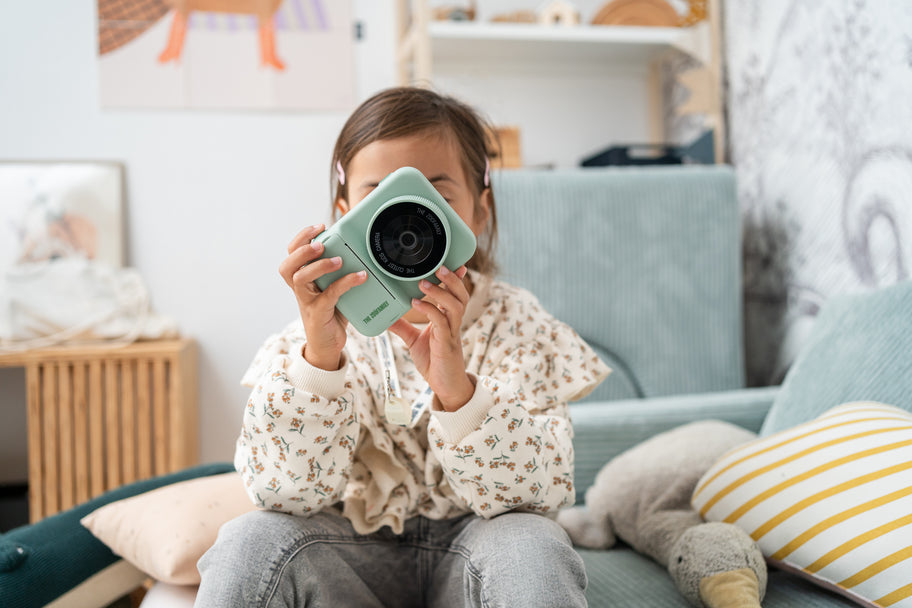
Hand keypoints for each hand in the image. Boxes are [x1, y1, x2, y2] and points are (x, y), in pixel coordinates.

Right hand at [278, 224, 366, 370]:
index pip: (291, 253)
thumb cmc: (332, 313)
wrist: (328, 344)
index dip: (301, 238)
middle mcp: (300, 290)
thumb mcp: (333, 287)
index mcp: (302, 280)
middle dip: (302, 250)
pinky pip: (328, 295)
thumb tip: (359, 248)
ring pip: (300, 279)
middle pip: (287, 265)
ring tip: (338, 260)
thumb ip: (338, 271)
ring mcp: (307, 302)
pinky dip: (344, 283)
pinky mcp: (318, 314)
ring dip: (318, 265)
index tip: (319, 227)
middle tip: (321, 243)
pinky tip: (360, 277)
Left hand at [389, 265, 474, 410]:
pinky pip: (441, 322)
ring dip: (440, 292)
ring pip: (455, 305)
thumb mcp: (415, 341)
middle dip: (452, 279)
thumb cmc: (434, 362)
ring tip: (424, 282)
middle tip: (439, 266)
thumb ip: (403, 327)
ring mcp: (452, 332)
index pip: (456, 294)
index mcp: (448, 319)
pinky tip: (416, 303)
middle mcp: (453, 323)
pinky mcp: (446, 343)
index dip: (456, 279)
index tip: (455, 263)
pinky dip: (429, 310)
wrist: (445, 386)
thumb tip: (387, 316)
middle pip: (461, 295)